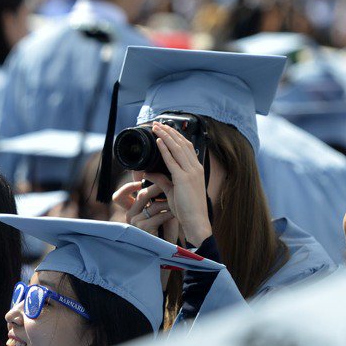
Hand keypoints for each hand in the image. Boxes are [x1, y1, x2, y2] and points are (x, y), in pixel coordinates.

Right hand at [112, 180, 176, 239]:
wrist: (167, 249)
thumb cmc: (165, 230)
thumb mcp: (159, 211)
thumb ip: (156, 198)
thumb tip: (161, 179)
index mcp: (132, 212)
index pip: (120, 196)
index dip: (129, 186)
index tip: (143, 181)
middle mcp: (130, 217)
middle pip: (141, 195)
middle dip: (158, 189)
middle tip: (170, 185)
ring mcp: (135, 223)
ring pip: (152, 205)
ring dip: (167, 203)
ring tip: (177, 202)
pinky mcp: (143, 229)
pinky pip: (158, 216)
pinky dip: (168, 214)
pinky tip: (175, 215)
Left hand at [146, 122, 212, 246]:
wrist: (196, 221)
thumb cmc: (187, 209)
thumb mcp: (172, 191)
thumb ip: (161, 179)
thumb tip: (148, 172)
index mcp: (196, 169)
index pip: (186, 147)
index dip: (176, 136)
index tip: (165, 129)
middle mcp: (195, 168)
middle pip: (182, 144)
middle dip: (169, 132)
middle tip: (158, 124)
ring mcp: (191, 172)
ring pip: (177, 148)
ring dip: (166, 136)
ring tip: (156, 127)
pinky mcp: (183, 179)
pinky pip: (172, 160)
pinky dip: (165, 149)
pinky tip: (158, 141)